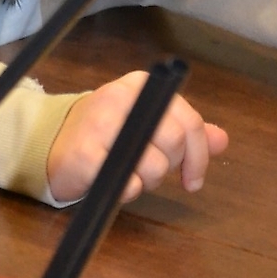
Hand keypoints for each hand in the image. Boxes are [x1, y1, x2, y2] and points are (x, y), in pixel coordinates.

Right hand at [45, 69, 228, 204]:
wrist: (55, 144)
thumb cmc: (107, 135)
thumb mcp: (147, 123)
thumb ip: (184, 131)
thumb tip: (221, 139)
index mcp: (141, 86)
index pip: (188, 120)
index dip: (198, 155)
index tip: (193, 179)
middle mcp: (121, 97)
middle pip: (175, 140)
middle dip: (171, 167)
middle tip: (152, 172)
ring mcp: (100, 123)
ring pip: (154, 165)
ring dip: (147, 181)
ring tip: (130, 173)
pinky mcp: (85, 153)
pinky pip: (127, 183)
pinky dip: (127, 191)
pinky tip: (115, 181)